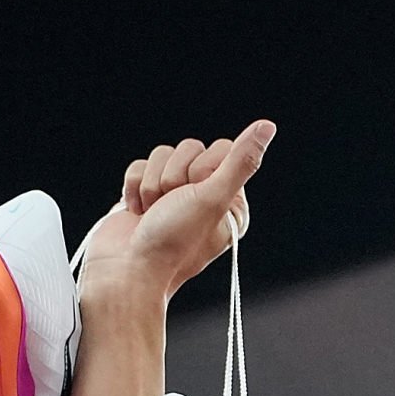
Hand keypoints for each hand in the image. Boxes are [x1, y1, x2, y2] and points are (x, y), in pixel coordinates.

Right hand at [80, 122, 274, 310]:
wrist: (126, 270)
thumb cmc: (173, 242)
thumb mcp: (213, 198)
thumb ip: (240, 161)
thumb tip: (268, 126)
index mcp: (229, 200)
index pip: (223, 149)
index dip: (203, 167)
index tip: (196, 196)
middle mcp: (202, 196)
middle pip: (190, 148)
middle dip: (174, 177)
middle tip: (171, 208)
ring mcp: (171, 195)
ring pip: (162, 154)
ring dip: (152, 184)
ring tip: (153, 214)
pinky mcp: (144, 194)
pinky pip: (140, 165)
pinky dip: (134, 188)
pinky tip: (137, 212)